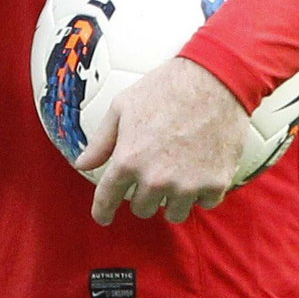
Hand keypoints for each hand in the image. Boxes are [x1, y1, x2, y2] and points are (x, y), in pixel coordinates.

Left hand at [78, 57, 248, 224]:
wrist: (215, 80)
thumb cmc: (164, 88)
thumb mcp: (122, 107)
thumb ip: (101, 141)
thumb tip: (82, 164)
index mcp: (129, 160)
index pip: (108, 199)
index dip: (102, 211)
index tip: (103, 217)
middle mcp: (156, 179)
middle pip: (142, 209)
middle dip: (142, 195)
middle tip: (151, 174)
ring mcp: (187, 185)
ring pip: (173, 213)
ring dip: (172, 199)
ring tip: (177, 175)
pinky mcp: (215, 184)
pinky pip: (203, 204)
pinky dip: (200, 192)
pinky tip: (200, 171)